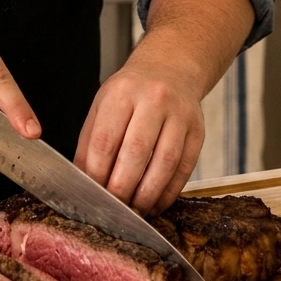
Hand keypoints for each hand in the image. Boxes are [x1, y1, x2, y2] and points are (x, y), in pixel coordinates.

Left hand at [74, 49, 204, 215]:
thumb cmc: (130, 93)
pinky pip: (185, 168)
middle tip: (113, 209)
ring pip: (164, 163)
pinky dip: (169, 192)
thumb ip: (90, 142)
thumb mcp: (103, 105)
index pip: (106, 141)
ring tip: (135, 211)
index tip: (92, 196)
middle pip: (136, 153)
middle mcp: (153, 100)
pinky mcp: (198, 131)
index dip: (97, 174)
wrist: (170, 69)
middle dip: (122, 189)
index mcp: (122, 93)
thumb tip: (83, 182)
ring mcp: (179, 115)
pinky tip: (156, 203)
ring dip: (147, 195)